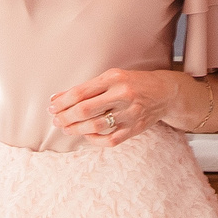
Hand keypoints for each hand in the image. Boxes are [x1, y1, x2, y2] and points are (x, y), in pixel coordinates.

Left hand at [48, 67, 178, 146]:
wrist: (165, 93)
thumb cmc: (133, 83)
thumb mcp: (112, 77)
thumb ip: (88, 87)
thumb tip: (58, 98)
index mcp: (114, 78)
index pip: (81, 92)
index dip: (62, 101)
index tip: (52, 105)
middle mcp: (122, 95)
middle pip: (85, 110)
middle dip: (65, 116)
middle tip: (55, 119)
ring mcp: (129, 114)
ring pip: (95, 126)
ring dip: (75, 129)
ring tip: (65, 128)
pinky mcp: (134, 129)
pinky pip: (109, 140)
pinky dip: (93, 139)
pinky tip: (85, 135)